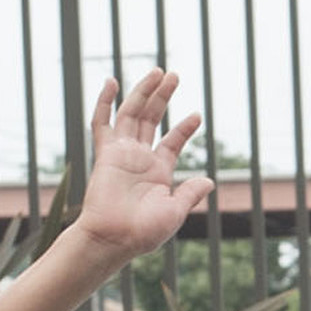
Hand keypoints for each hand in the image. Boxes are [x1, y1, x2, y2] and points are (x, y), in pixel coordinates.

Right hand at [72, 72, 210, 260]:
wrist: (114, 239)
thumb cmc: (144, 232)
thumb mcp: (175, 211)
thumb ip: (190, 193)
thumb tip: (209, 182)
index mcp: (158, 171)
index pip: (172, 141)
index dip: (184, 128)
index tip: (197, 114)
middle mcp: (140, 158)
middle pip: (152, 119)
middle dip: (162, 97)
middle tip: (174, 75)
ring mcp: (121, 154)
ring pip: (132, 114)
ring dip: (143, 92)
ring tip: (158, 71)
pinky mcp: (105, 154)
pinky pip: (101, 124)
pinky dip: (104, 103)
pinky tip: (111, 82)